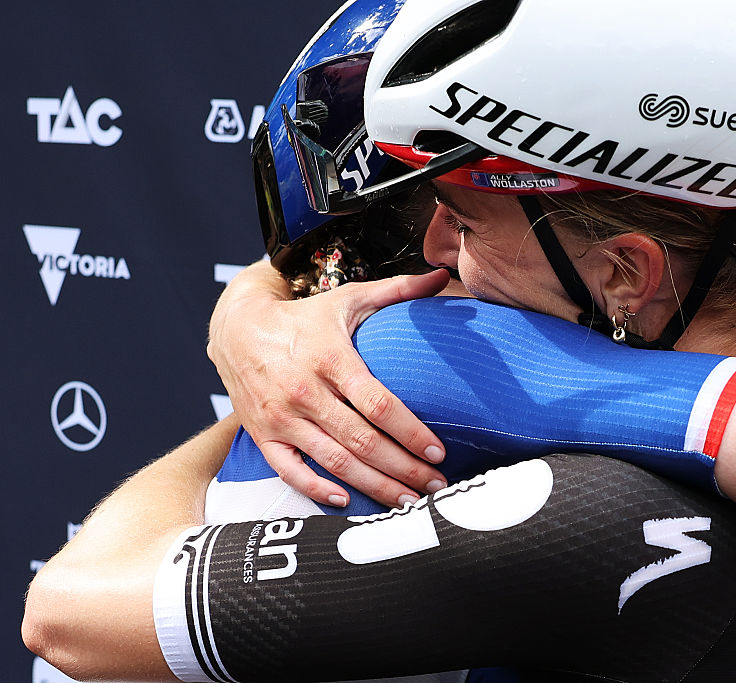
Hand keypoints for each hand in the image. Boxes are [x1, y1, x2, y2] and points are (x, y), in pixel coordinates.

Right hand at [208, 262, 451, 507]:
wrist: (237, 329)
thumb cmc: (305, 317)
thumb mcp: (348, 299)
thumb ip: (398, 291)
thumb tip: (442, 276)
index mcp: (330, 358)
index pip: (378, 403)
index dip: (410, 431)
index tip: (438, 452)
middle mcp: (304, 391)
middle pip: (362, 440)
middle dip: (403, 468)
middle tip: (436, 487)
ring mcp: (281, 417)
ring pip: (333, 462)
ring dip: (374, 486)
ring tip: (408, 502)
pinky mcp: (263, 435)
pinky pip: (290, 472)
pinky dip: (317, 490)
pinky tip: (348, 501)